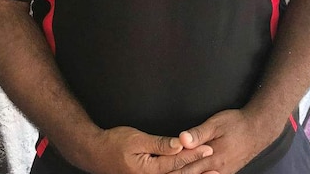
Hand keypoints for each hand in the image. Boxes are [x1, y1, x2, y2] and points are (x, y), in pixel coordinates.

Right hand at [81, 126, 213, 173]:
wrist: (93, 153)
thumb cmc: (113, 143)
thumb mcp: (137, 139)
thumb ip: (159, 144)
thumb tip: (179, 144)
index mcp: (148, 171)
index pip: (176, 163)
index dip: (194, 155)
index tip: (209, 149)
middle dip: (198, 172)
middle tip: (216, 169)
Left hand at [170, 109, 280, 173]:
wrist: (259, 129)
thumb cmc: (237, 123)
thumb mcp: (216, 123)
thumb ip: (198, 133)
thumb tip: (182, 139)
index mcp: (211, 157)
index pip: (184, 168)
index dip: (169, 169)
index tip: (157, 169)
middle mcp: (215, 169)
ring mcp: (222, 173)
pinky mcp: (226, 172)